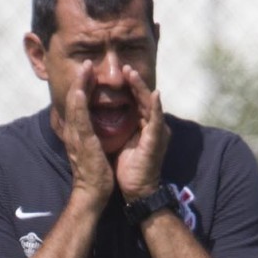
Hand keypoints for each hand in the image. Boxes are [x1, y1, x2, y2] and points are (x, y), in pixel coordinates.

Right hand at [60, 61, 114, 206]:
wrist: (92, 191)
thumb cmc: (94, 173)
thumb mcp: (91, 148)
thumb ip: (90, 135)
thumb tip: (93, 125)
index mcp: (76, 132)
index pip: (77, 104)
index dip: (81, 87)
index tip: (87, 73)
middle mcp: (72, 131)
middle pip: (73, 100)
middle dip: (79, 80)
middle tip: (86, 63)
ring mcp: (76, 136)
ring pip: (75, 105)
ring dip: (79, 85)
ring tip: (85, 68)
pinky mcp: (83, 142)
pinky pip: (80, 120)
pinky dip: (79, 104)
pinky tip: (81, 91)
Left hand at [114, 66, 170, 200]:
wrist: (136, 190)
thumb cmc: (127, 168)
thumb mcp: (118, 141)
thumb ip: (115, 126)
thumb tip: (100, 114)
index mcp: (142, 124)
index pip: (134, 100)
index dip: (127, 86)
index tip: (117, 74)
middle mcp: (151, 126)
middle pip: (142, 98)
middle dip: (134, 81)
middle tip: (124, 66)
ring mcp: (156, 132)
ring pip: (150, 104)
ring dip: (142, 87)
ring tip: (132, 73)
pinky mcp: (157, 141)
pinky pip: (157, 120)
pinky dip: (156, 106)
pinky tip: (154, 94)